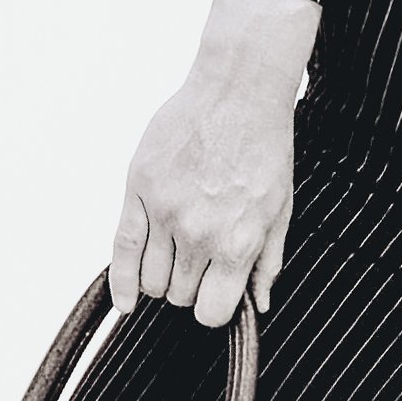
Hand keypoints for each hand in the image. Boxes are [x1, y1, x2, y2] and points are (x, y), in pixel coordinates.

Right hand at [108, 0, 318, 328]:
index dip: (212, 307)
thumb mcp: (279, 209)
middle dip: (189, 286)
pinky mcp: (140, 189)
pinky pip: (122, 251)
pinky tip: (125, 303)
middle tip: (197, 260)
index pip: (211, 312)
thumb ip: (268, 262)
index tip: (213, 293)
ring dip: (161, 278)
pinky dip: (122, 284)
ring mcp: (165, 212)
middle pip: (179, 296)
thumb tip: (260, 305)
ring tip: (173, 255)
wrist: (238, 89)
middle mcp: (198, 233)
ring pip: (152, 281)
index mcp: (236, 243)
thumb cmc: (263, 147)